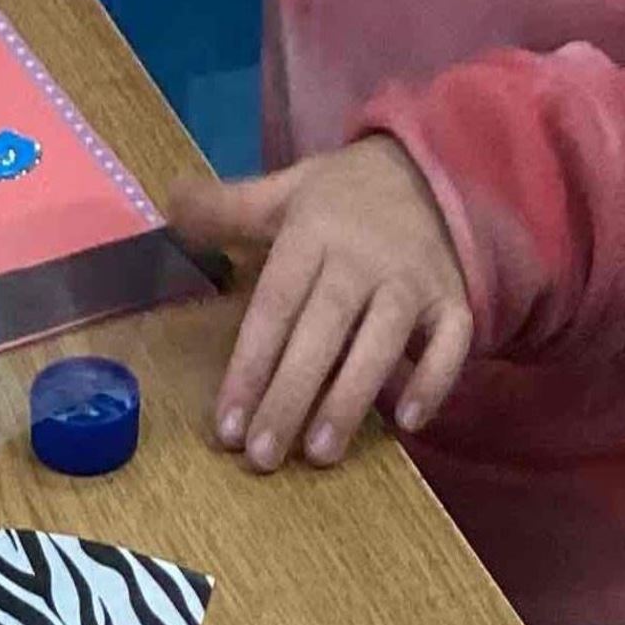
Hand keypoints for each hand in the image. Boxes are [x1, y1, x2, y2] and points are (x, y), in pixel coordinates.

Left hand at [170, 136, 469, 470]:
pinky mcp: (454, 298)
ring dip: (351, 398)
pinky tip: (409, 423)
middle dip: (290, 396)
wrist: (431, 168)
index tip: (228, 426)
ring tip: (320, 454)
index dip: (250, 367)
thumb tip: (169, 205)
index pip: (275, 306)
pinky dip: (436, 378)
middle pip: (322, 331)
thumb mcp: (283, 195)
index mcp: (313, 233)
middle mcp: (363, 257)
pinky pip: (452, 340)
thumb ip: (228, 211)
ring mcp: (413, 278)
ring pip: (382, 341)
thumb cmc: (342, 201)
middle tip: (263, 456)